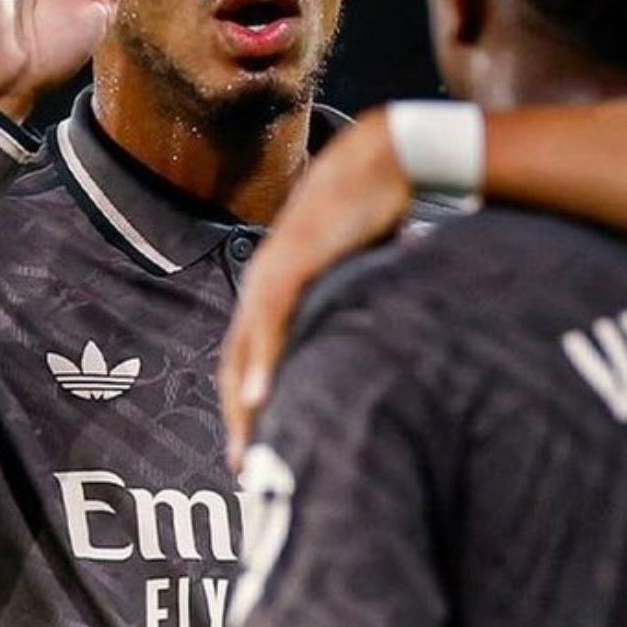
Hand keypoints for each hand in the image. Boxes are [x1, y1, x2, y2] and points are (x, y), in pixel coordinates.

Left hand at [219, 110, 413, 470]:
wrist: (387, 157)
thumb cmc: (381, 210)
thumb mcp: (365, 269)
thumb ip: (360, 300)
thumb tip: (383, 334)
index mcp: (282, 285)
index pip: (256, 353)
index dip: (251, 399)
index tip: (257, 443)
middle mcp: (268, 282)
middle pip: (240, 362)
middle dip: (240, 417)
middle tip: (244, 469)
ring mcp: (276, 273)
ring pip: (249, 350)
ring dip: (243, 404)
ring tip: (245, 450)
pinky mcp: (294, 263)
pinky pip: (272, 322)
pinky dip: (263, 361)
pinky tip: (259, 397)